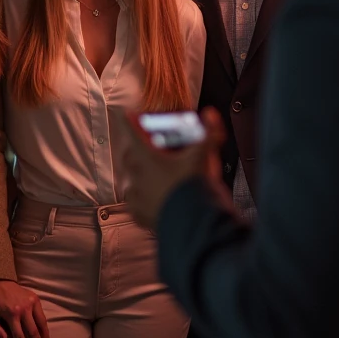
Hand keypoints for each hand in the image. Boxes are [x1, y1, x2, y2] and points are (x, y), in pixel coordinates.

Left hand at [0, 279, 49, 337]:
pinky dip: (45, 327)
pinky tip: (46, 336)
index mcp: (11, 314)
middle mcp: (22, 309)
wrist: (0, 281)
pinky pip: (42, 316)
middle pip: (31, 333)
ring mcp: (30, 303)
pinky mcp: (35, 299)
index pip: (19, 336)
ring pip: (39, 325)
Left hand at [120, 107, 225, 228]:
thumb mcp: (203, 156)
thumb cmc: (193, 187)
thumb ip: (208, 133)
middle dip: (137, 150)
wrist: (193, 223)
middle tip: (149, 148)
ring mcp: (136, 196)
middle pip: (130, 156)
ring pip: (132, 180)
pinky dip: (143, 200)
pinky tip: (152, 199)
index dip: (130, 121)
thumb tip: (211, 115)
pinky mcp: (139, 215)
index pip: (132, 131)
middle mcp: (136, 175)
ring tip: (153, 176)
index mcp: (145, 157)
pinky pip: (136, 204)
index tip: (127, 115)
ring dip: (140, 176)